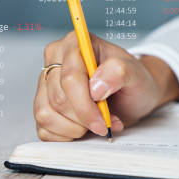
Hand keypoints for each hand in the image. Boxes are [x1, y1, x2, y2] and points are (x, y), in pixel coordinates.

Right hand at [33, 31, 178, 140]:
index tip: (102, 122)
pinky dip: (66, 135)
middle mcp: (56, 59)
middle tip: (106, 122)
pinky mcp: (42, 104)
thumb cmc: (133, 81)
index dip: (85, 106)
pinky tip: (83, 128)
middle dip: (84, 118)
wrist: (133, 96)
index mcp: (75, 43)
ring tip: (96, 123)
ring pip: (46, 114)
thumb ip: (120, 71)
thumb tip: (96, 86)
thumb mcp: (136, 73)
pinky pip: (44, 127)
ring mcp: (45, 82)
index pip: (70, 78)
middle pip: (58, 99)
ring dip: (74, 128)